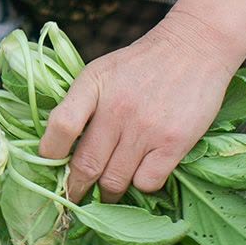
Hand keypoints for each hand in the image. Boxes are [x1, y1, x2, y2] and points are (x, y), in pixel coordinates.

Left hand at [39, 14, 237, 202]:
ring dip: (107, 195)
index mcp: (93, 85)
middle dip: (76, 190)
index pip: (61, 126)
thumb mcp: (102, 71)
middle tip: (74, 198)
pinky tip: (140, 176)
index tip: (50, 167)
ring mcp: (145, 127)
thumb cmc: (142, 64)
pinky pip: (147, 183)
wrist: (196, 46)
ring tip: (107, 194)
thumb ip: (79, 103)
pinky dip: (140, 186)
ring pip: (114, 181)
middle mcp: (116, 108)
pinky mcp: (173, 142)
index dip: (50, 154)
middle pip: (86, 165)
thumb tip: (57, 147)